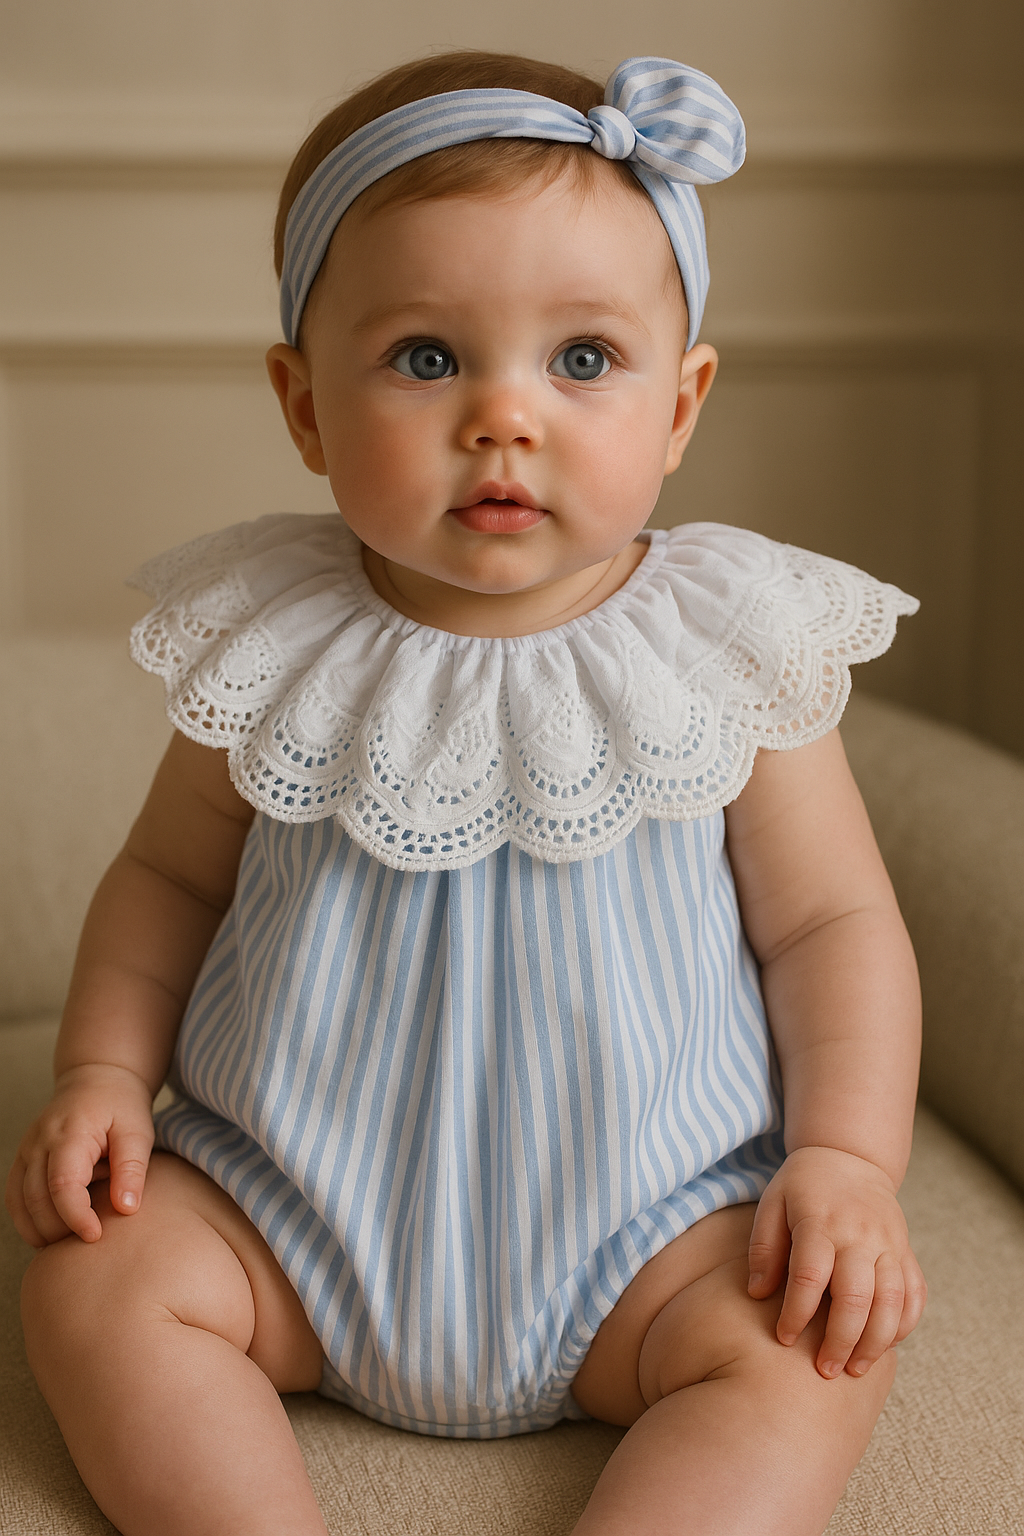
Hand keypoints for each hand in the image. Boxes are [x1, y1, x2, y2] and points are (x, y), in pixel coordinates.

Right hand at [5, 1063, 154, 1246]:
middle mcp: (39, 1142)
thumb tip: (126, 1209)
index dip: (75, 1216)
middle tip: (89, 1238)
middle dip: (60, 1229)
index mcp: (69, 1133)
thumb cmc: (121, 1106)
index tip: (96, 1235)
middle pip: (36, 1199)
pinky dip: (28, 1220)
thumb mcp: (138, 1132)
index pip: (61, 1185)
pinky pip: (14, 1198)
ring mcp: (26, 1151)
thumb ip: (132, 1169)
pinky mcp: (22, 1160)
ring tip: (72, 1239)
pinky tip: (51, 1232)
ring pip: (20, 1203)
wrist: (98, 1080)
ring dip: (42, 1229)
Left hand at [746, 1145, 926, 1378]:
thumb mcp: (772, 1204)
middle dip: (841, 1340)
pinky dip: (905, 1325)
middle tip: (824, 1370)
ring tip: (855, 1369)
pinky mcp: (906, 1252)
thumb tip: (758, 1294)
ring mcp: (889, 1244)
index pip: (810, 1276)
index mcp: (821, 1222)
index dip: (796, 1313)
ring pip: (893, 1303)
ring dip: (876, 1342)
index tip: (783, 1338)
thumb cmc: (803, 1186)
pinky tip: (885, 1346)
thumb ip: (764, 1248)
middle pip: (857, 1297)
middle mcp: (860, 1235)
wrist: (849, 1156)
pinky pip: (915, 1295)